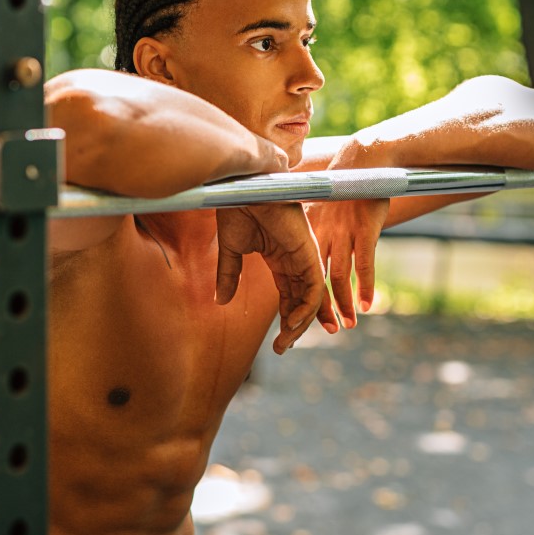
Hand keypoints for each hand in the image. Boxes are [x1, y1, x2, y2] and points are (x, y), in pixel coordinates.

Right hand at [215, 203, 333, 352]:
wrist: (244, 186)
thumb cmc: (238, 207)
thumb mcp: (231, 249)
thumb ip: (229, 275)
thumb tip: (220, 301)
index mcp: (280, 257)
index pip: (289, 295)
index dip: (285, 318)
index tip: (278, 342)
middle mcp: (296, 259)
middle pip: (302, 300)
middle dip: (295, 327)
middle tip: (282, 348)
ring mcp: (304, 255)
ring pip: (311, 298)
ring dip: (300, 323)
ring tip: (285, 341)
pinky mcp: (308, 252)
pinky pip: (313, 288)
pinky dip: (306, 309)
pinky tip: (291, 323)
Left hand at [307, 198, 389, 327]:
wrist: (363, 161)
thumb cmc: (344, 186)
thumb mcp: (322, 206)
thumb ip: (316, 228)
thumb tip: (305, 246)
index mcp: (310, 231)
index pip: (302, 271)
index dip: (302, 295)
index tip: (303, 317)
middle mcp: (325, 234)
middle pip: (318, 278)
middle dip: (320, 307)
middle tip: (325, 330)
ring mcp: (345, 233)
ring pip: (340, 276)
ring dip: (343, 303)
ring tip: (347, 324)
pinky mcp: (366, 230)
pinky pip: (365, 263)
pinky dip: (365, 286)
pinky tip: (366, 304)